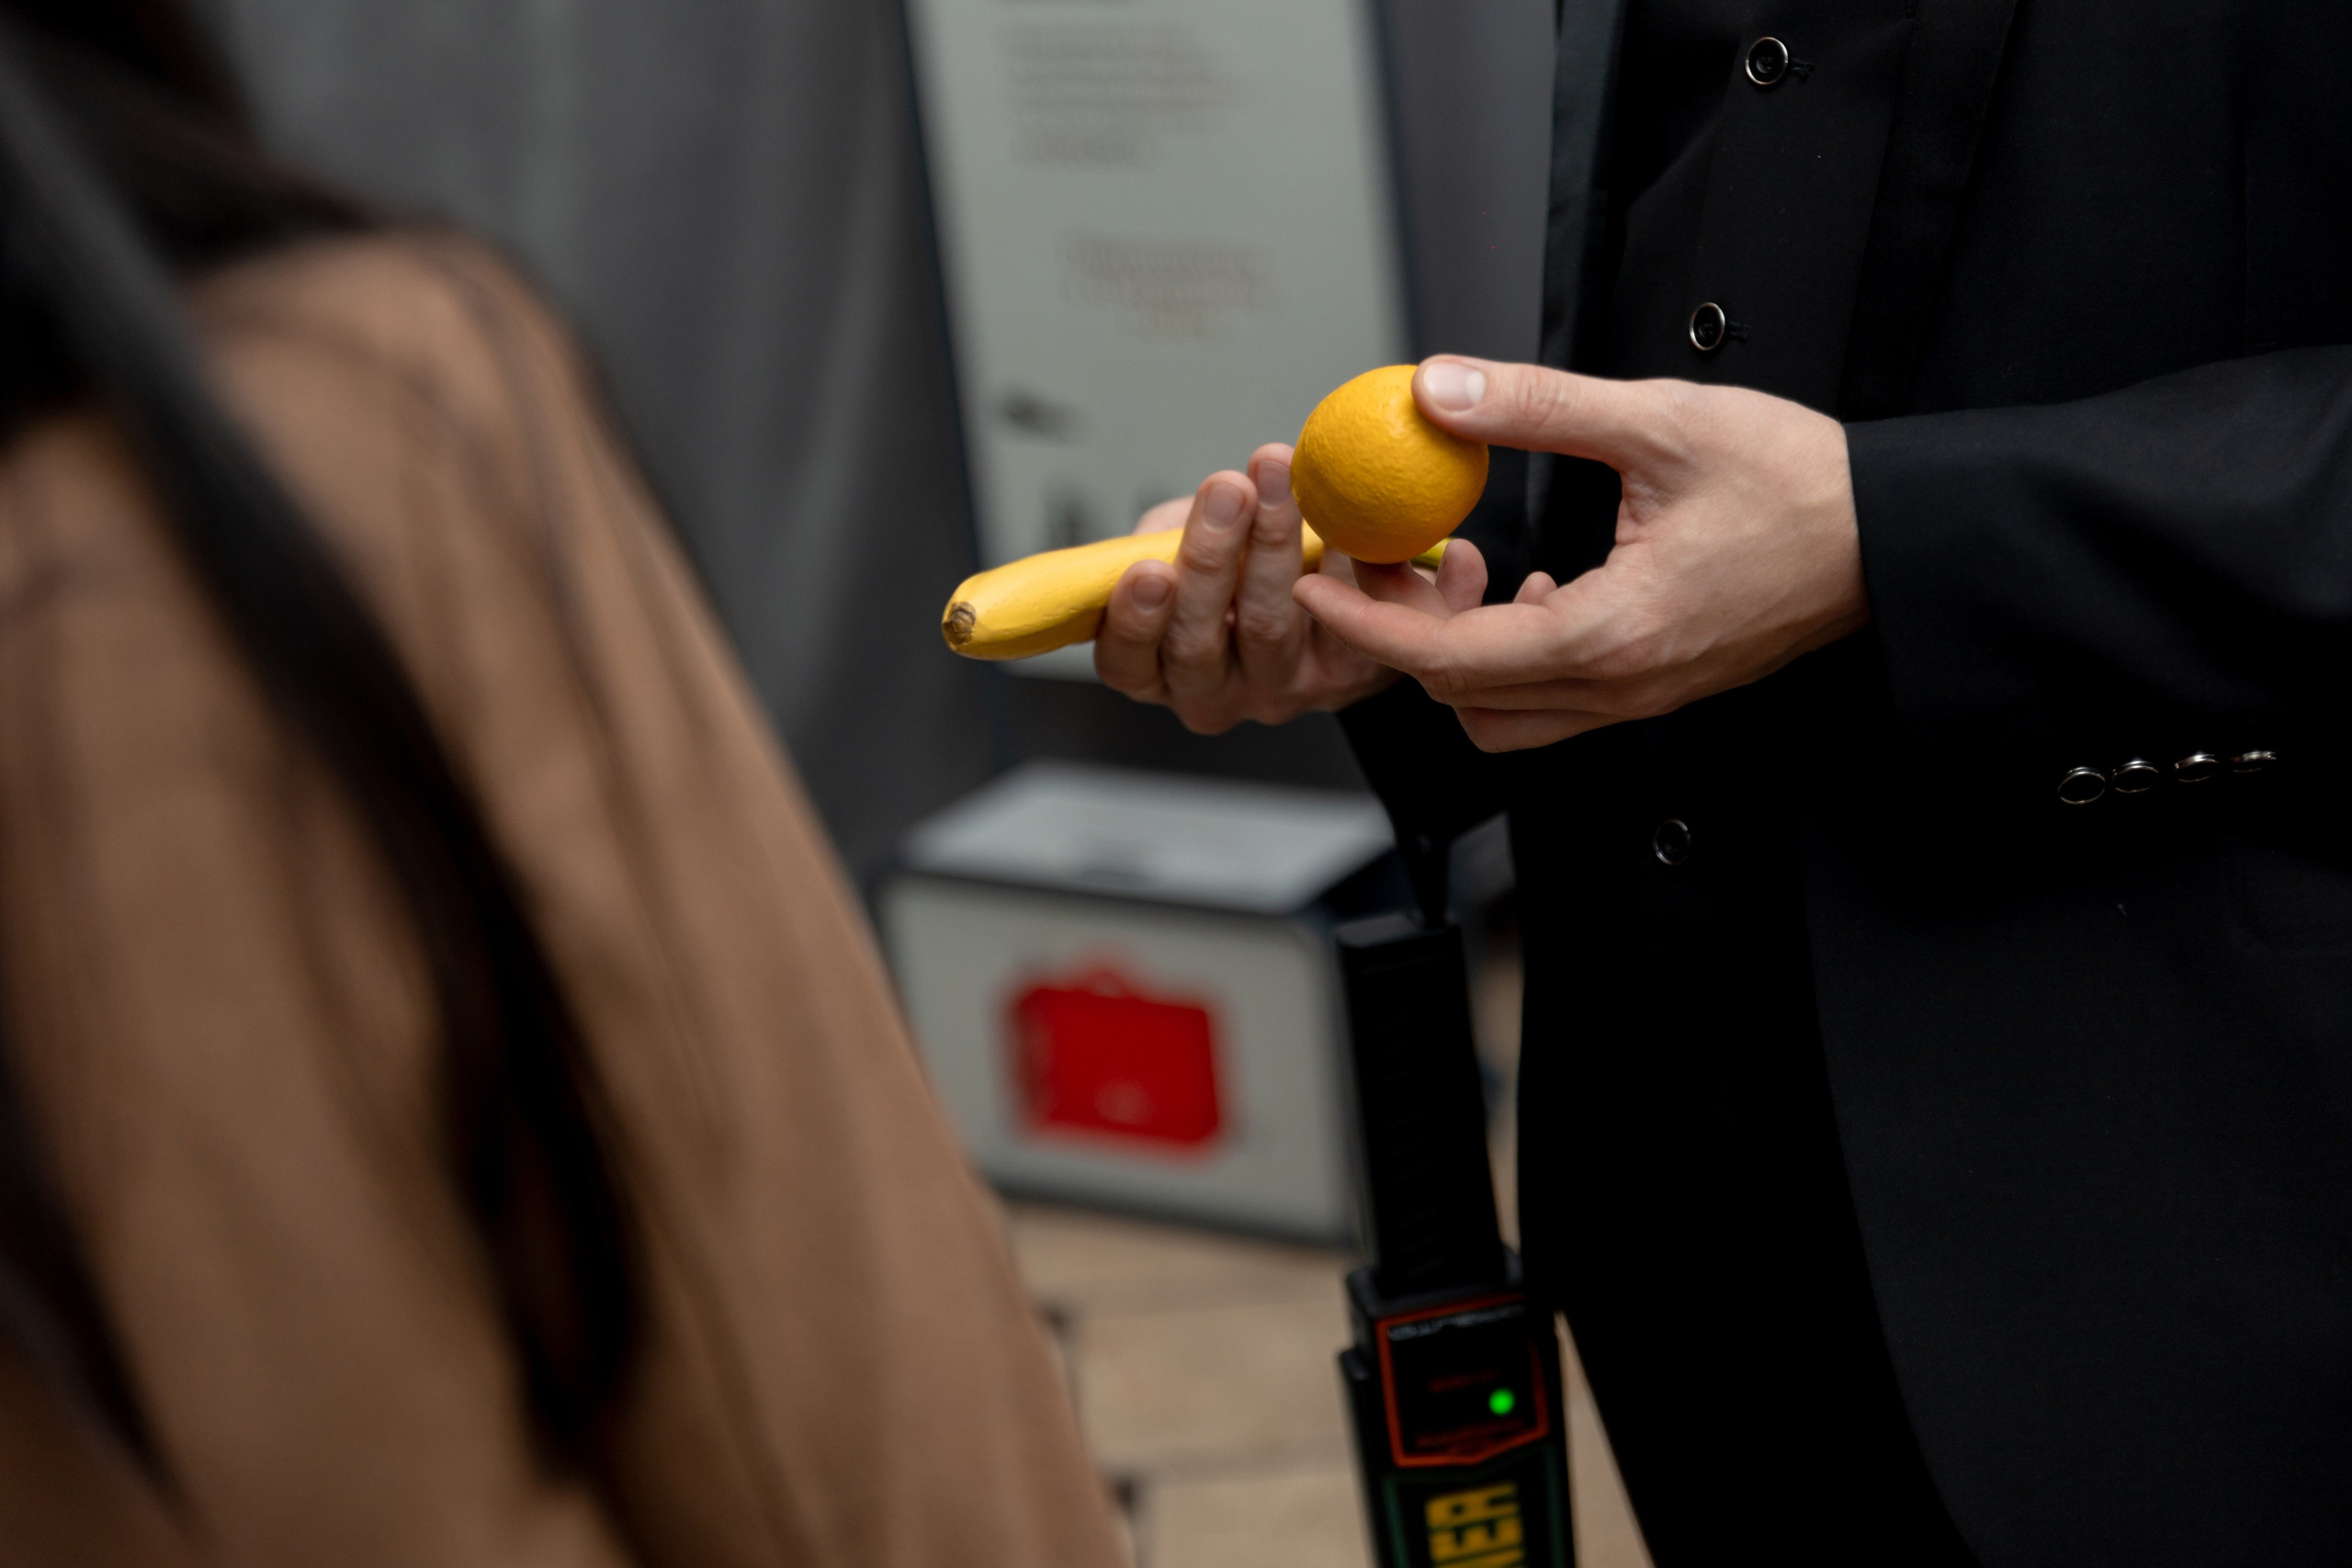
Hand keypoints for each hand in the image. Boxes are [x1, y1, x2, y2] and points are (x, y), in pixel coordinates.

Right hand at [1095, 445, 1410, 731]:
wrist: (1321, 597)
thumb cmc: (1230, 566)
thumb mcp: (1177, 547)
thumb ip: (1168, 536)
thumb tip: (1189, 506)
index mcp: (1153, 671)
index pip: (1126, 662)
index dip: (1134, 621)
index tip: (1149, 569)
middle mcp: (1209, 696)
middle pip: (1196, 643)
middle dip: (1209, 560)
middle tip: (1228, 492)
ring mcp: (1275, 693)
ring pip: (1266, 625)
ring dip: (1272, 543)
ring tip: (1277, 477)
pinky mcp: (1340, 679)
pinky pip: (1338, 619)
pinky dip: (1337, 558)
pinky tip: (1339, 509)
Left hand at [1293, 356, 1868, 751]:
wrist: (1892, 537)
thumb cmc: (1799, 484)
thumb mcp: (1661, 420)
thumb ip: (1538, 406)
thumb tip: (1438, 390)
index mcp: (1614, 634)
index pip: (1452, 656)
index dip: (1370, 623)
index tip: (1316, 585)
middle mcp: (1621, 687)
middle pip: (1461, 695)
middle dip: (1400, 634)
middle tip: (1371, 559)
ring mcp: (1640, 699)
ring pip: (1504, 715)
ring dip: (1454, 659)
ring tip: (1448, 573)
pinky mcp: (1655, 689)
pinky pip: (1552, 701)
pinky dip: (1508, 660)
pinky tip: (1524, 587)